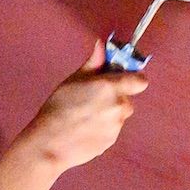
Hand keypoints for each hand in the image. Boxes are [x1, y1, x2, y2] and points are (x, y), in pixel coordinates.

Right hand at [14, 41, 147, 171]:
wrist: (50, 143)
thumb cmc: (58, 109)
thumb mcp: (74, 80)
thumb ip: (93, 63)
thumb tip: (101, 46)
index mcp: (110, 87)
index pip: (140, 80)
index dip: (133, 78)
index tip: (122, 78)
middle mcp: (118, 106)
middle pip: (127, 98)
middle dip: (114, 97)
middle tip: (93, 99)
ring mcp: (116, 125)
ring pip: (119, 115)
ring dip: (109, 113)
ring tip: (86, 116)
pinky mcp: (111, 140)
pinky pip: (112, 129)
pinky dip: (103, 127)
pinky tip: (85, 128)